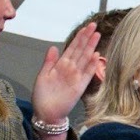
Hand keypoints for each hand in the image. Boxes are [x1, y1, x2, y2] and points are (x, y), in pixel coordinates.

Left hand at [29, 21, 100, 139]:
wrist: (46, 113)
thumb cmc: (43, 96)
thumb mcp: (43, 75)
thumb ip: (49, 61)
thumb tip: (54, 47)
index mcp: (61, 65)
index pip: (72, 47)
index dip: (79, 37)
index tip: (85, 27)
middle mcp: (70, 69)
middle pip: (80, 50)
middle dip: (87, 38)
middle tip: (94, 26)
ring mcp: (76, 77)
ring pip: (85, 59)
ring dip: (91, 47)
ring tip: (97, 36)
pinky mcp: (79, 86)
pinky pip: (87, 73)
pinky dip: (92, 65)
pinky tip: (96, 56)